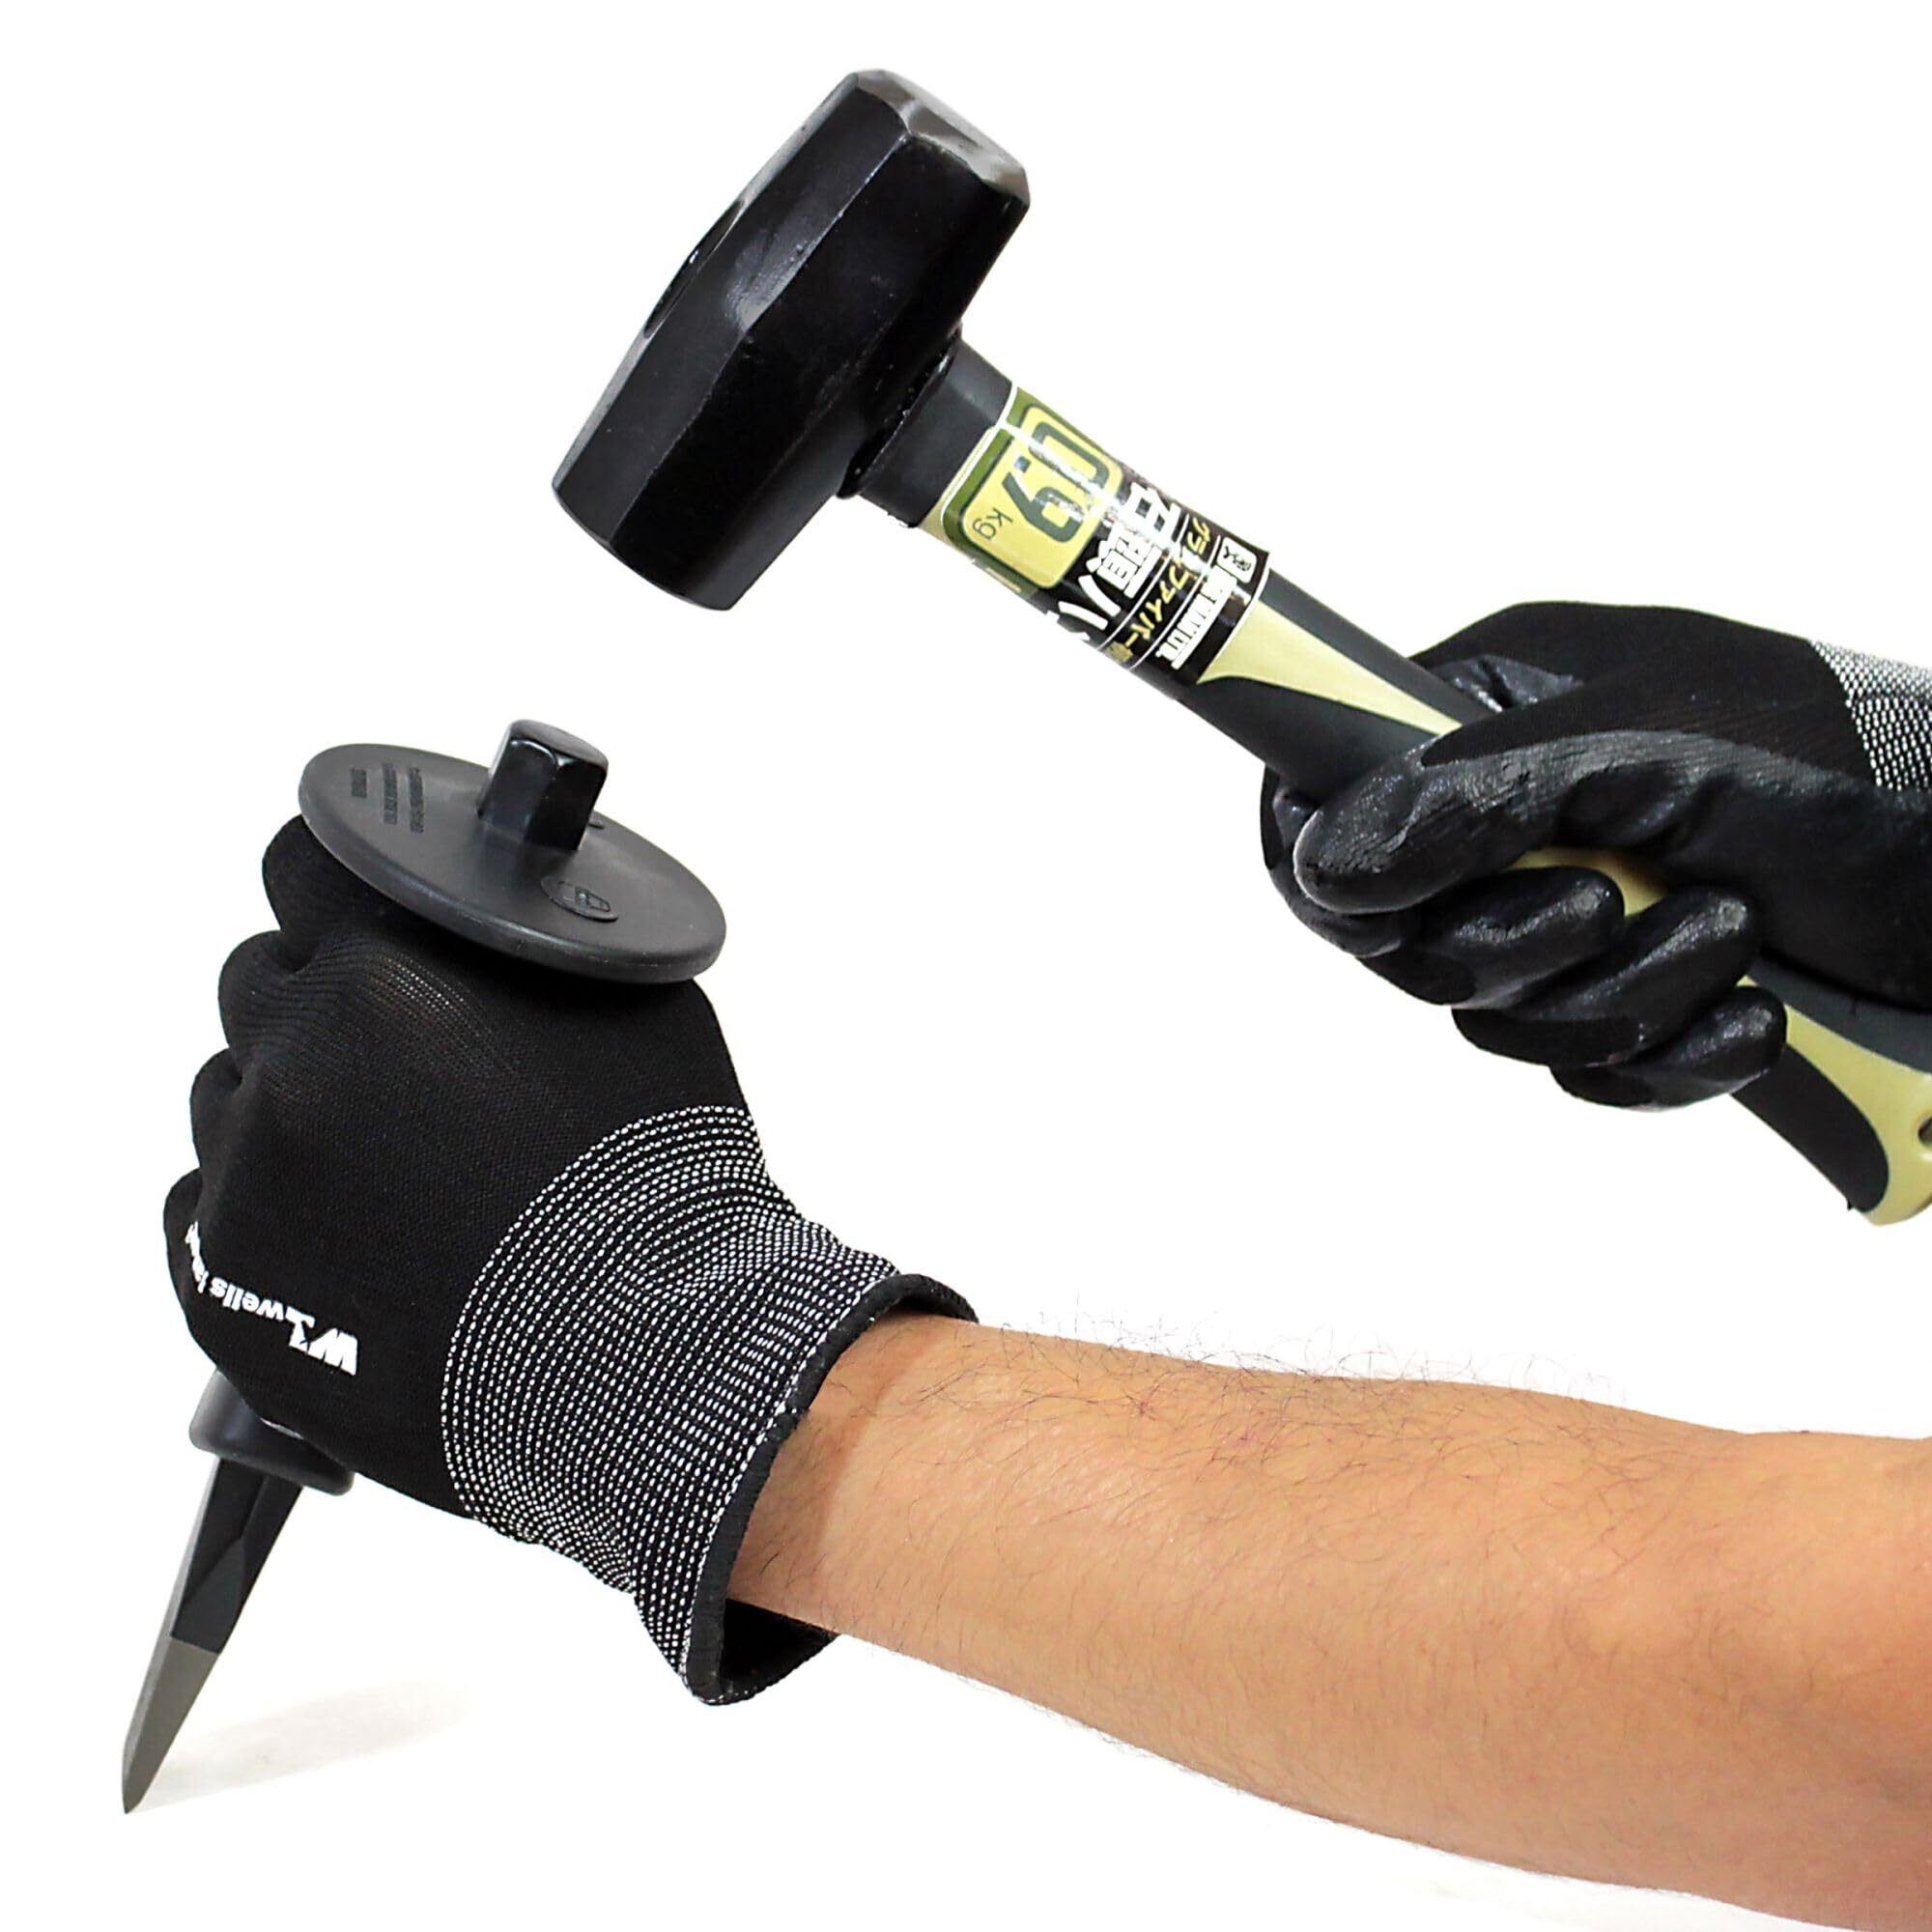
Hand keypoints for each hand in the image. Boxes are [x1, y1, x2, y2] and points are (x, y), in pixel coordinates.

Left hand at [164, 819, 966, 1699]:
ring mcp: (247, 1181)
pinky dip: (266, 1213)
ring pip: (230, 1102)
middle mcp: (295, 1065)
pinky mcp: (222, 1286)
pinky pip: (204, 1209)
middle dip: (325, 1013)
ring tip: (396, 1182)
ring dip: (293, 1116)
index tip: (358, 919)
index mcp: (386, 975)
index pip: (302, 868)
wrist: (642, 1366)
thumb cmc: (653, 1192)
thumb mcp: (625, 1010)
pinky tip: (357, 1243)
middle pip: (262, 987)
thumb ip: (518, 952)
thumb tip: (474, 928)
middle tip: (410, 1074)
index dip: (338, 896)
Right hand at [1262, 603, 1931, 1106]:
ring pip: (1492, 1012)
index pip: (1332, 790)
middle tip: (1605, 906)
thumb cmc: (1855, 771)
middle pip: (1404, 930)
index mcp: (1498, 710)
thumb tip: (1326, 859)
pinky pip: (1577, 1065)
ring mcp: (1570, 905)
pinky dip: (1663, 1054)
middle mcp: (1516, 810)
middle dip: (1516, 945)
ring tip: (1728, 935)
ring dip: (1615, 998)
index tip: (1391, 906)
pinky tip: (1745, 1012)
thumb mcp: (1651, 752)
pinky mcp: (1626, 993)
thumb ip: (1477, 798)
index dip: (1339, 866)